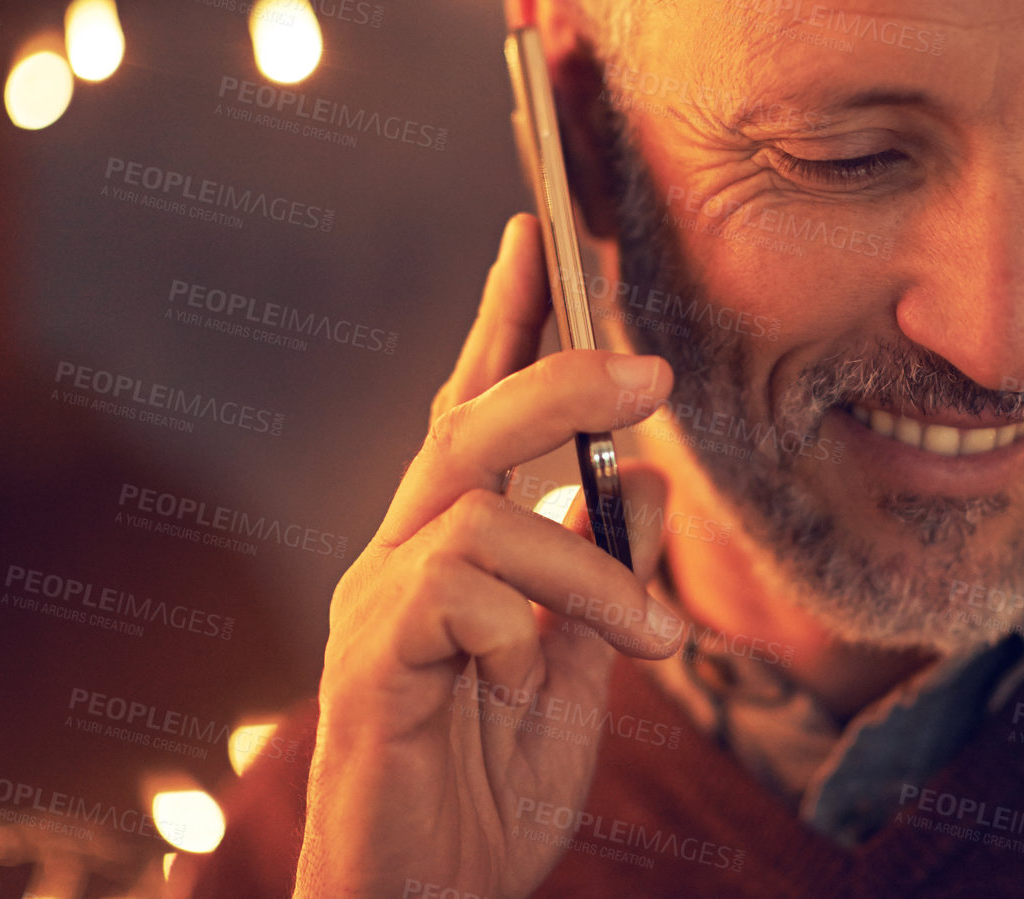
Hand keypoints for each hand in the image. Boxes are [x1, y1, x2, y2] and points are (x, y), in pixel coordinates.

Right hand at [293, 213, 681, 898]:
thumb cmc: (486, 792)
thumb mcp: (578, 675)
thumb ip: (606, 580)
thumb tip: (655, 486)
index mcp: (451, 553)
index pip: (472, 413)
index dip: (504, 320)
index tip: (537, 230)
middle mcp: (402, 560)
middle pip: (467, 427)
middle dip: (556, 378)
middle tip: (652, 371)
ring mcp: (377, 610)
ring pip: (479, 511)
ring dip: (584, 565)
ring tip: (647, 638)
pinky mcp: (368, 666)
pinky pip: (451, 594)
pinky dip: (519, 623)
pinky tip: (524, 672)